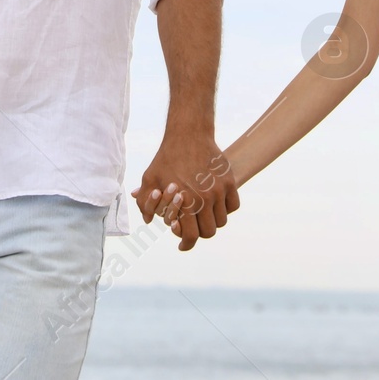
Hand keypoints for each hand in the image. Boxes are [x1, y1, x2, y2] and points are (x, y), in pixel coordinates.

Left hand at [131, 133, 238, 250]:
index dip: (186, 245)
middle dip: (198, 233)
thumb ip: (145, 202)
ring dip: (212, 221)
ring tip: (203, 214)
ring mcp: (219, 190)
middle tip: (192, 226)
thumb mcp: (149, 179)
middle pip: (208, 232)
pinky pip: (233, 206)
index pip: (191, 236)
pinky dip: (225, 209)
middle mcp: (204, 199)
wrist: (188, 134)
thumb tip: (149, 221)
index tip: (183, 245)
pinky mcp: (229, 181)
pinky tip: (215, 204)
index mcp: (184, 202)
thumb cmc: (166, 158)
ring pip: (221, 221)